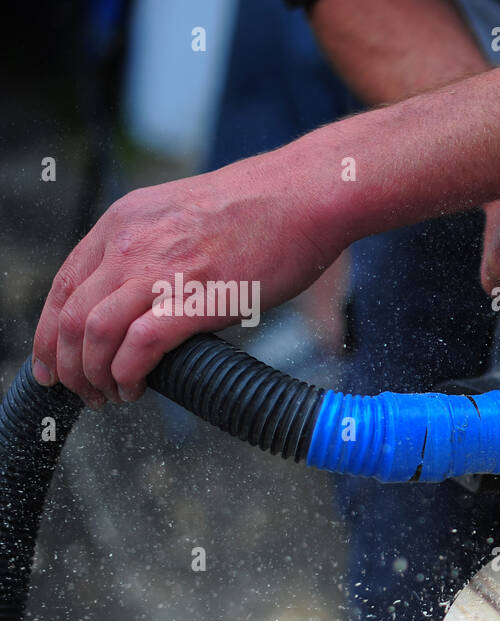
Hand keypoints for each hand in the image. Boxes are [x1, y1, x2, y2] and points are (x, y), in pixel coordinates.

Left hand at [32, 151, 342, 405]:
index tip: (53, 364)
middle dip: (66, 366)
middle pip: (69, 316)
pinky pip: (139, 345)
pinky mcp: (195, 298)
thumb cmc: (261, 211)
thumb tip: (148, 298)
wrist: (303, 197)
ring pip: (93, 333)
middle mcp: (131, 245)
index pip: (62, 286)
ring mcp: (161, 271)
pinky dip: (127, 374)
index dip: (48, 334)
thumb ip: (154, 250)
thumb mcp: (183, 216)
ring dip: (93, 375)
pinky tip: (135, 387)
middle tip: (83, 391)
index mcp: (124, 223)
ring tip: (109, 396)